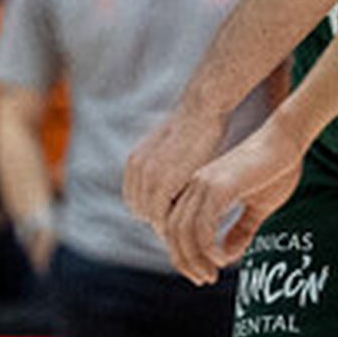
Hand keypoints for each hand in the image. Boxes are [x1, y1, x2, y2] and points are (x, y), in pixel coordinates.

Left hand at [122, 92, 229, 247]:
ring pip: (150, 215)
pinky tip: (190, 221)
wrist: (202, 109)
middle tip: (181, 227)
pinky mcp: (162, 180)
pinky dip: (171, 222)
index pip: (135, 201)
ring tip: (187, 228)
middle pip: (140, 210)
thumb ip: (163, 165)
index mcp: (135, 162)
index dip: (152, 211)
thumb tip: (172, 185)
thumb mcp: (171, 147)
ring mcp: (147, 175)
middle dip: (158, 220)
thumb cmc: (195, 127)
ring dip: (166, 224)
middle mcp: (136, 169)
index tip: (172, 217)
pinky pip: (161, 213)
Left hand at [161, 114, 306, 283]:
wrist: (288, 144)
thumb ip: (241, 230)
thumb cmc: (276, 170)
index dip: (182, 255)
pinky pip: (202, 225)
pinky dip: (208, 247)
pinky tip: (222, 258)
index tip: (201, 274)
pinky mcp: (218, 186)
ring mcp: (203, 185)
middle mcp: (194, 186)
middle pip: (173, 233)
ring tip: (211, 274)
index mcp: (198, 189)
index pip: (175, 228)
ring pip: (183, 232)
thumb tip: (227, 256)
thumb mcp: (256, 207)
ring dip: (195, 259)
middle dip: (185, 262)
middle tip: (204, 280)